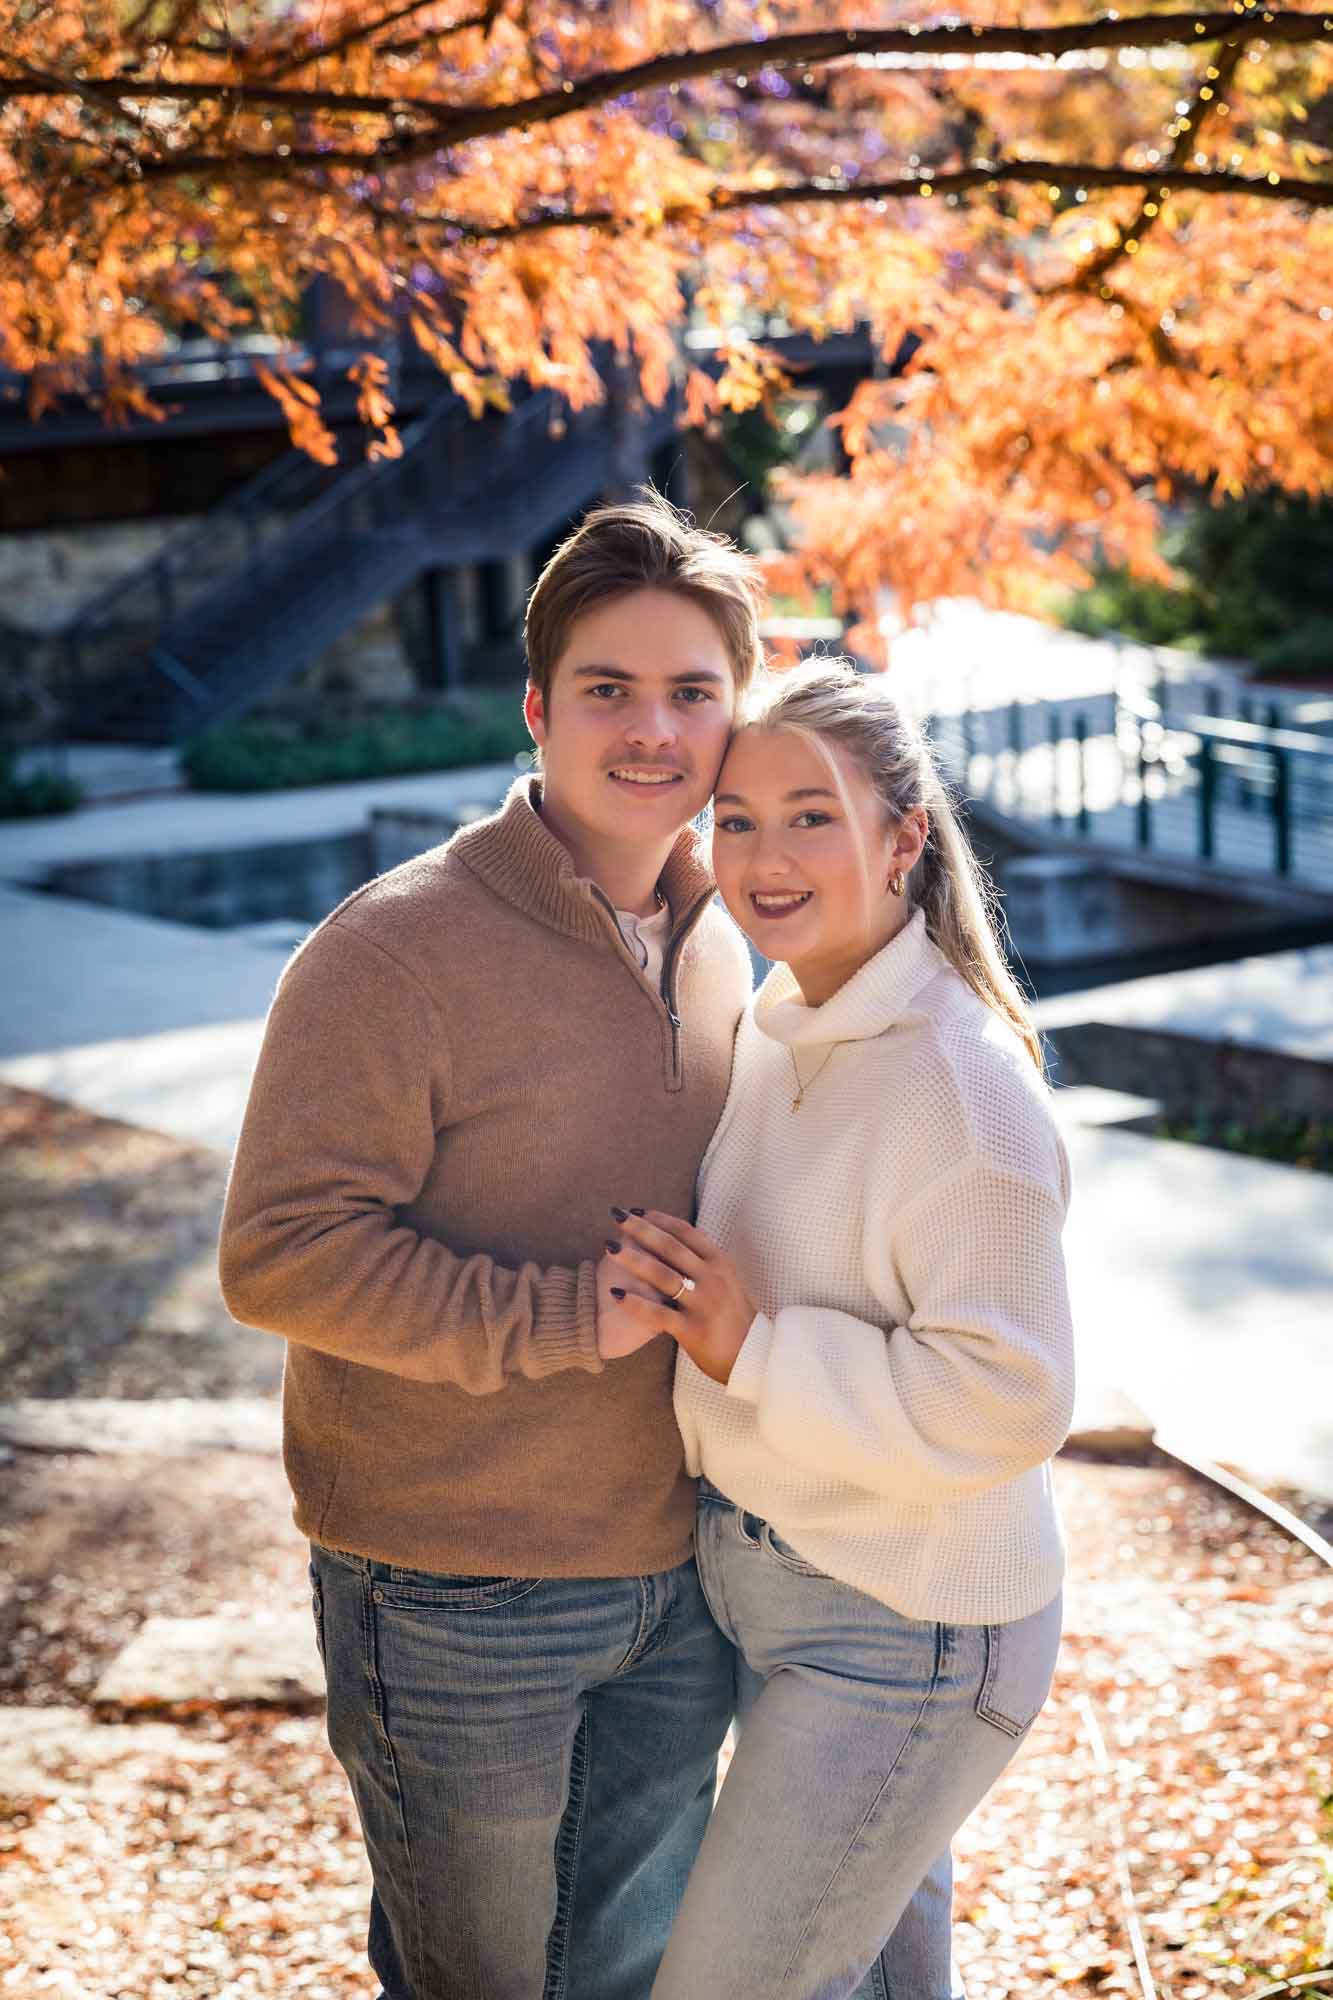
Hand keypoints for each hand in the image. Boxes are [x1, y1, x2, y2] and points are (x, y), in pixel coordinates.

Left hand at [606, 1208, 756, 1385]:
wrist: (752, 1356)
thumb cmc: (734, 1317)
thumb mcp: (726, 1282)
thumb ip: (703, 1263)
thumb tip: (675, 1240)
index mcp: (720, 1264)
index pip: (687, 1233)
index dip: (661, 1219)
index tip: (638, 1211)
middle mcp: (712, 1279)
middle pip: (671, 1247)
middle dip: (641, 1229)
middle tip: (616, 1216)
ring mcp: (702, 1304)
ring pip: (662, 1275)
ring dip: (633, 1259)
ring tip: (608, 1246)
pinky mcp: (692, 1329)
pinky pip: (658, 1313)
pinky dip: (635, 1302)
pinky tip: (615, 1293)